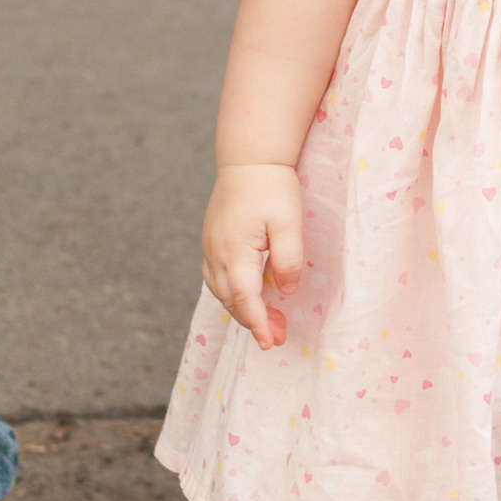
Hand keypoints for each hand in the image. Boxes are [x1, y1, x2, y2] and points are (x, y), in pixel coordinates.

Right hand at [202, 163, 303, 347]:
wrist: (248, 158)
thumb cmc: (272, 188)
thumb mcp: (289, 223)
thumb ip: (288, 259)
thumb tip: (285, 290)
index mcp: (236, 251)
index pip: (246, 299)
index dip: (258, 324)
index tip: (270, 341)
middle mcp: (217, 253)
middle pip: (232, 301)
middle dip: (253, 322)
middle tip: (277, 336)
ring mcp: (211, 247)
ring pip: (221, 291)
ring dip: (242, 310)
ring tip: (268, 321)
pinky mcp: (212, 241)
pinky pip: (217, 277)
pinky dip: (232, 294)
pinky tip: (249, 296)